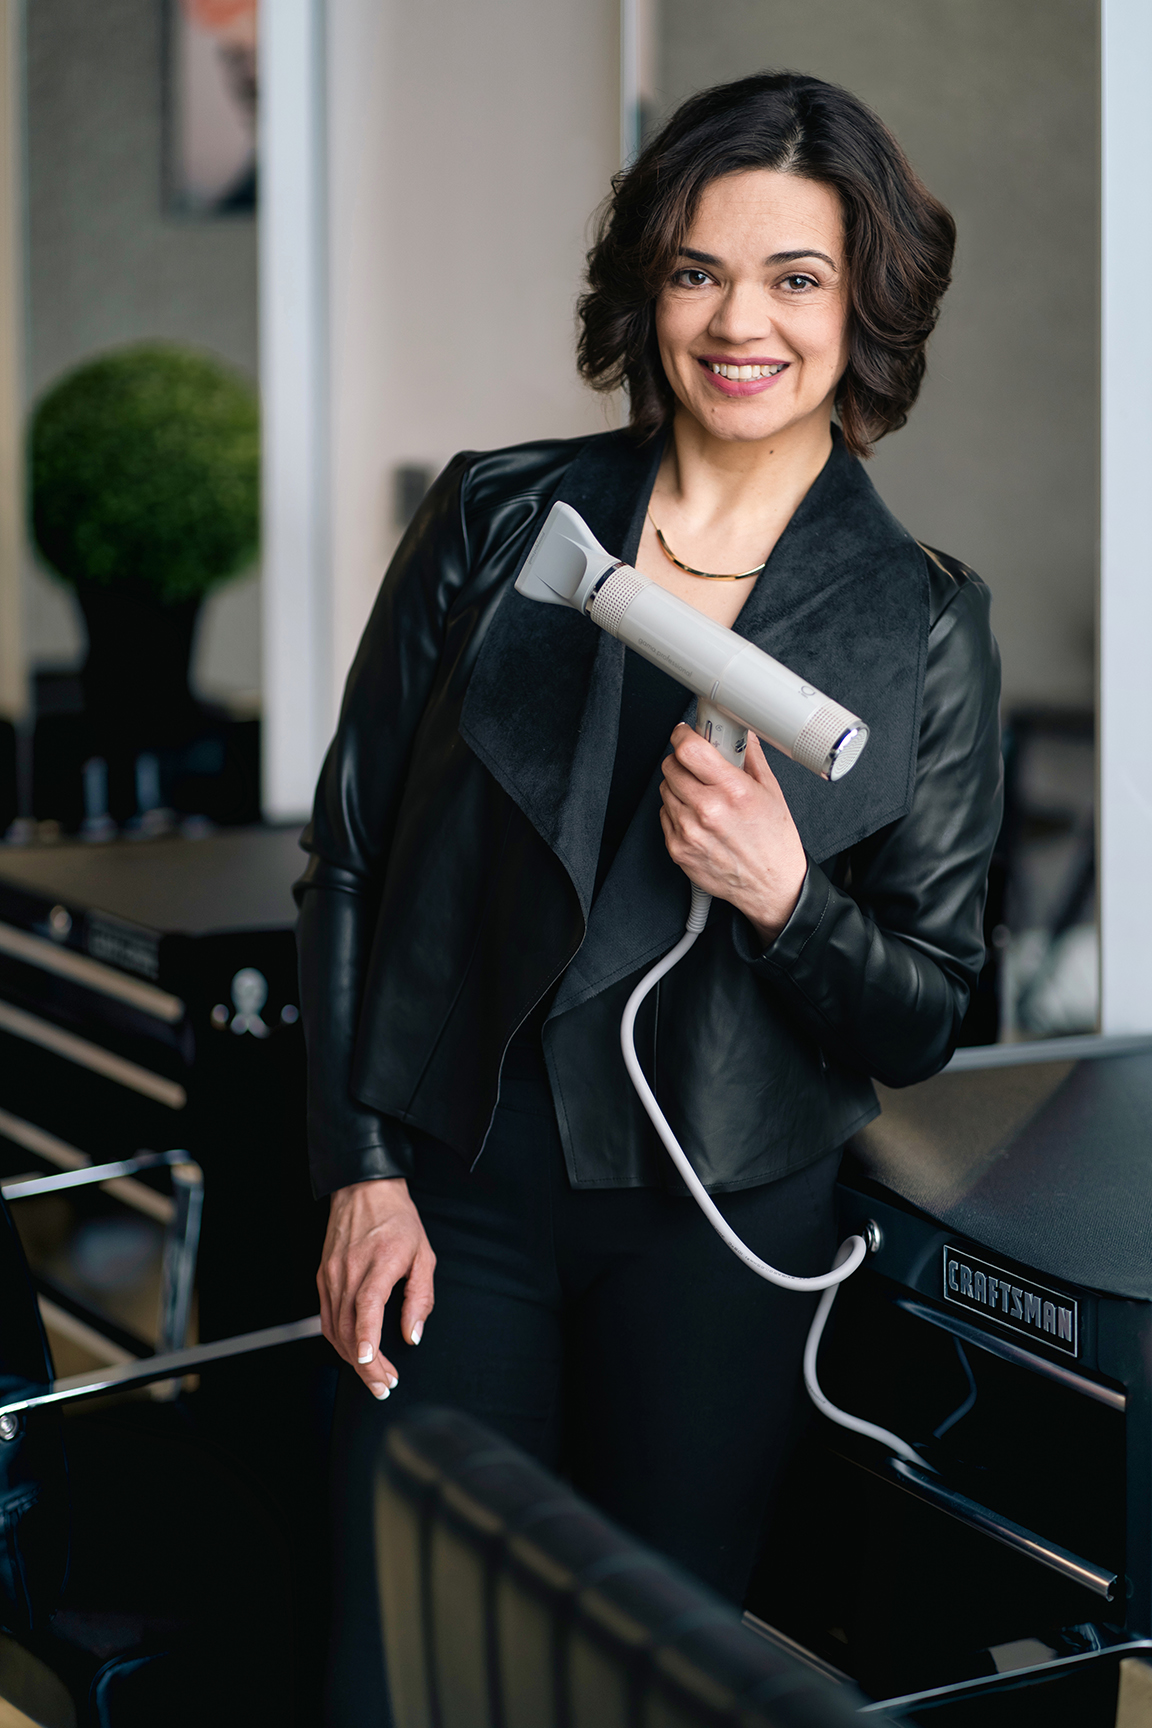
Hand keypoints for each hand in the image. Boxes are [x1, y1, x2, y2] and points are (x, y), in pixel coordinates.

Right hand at [317, 1177, 435, 1398]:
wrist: (364, 1191)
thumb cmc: (397, 1220)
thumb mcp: (424, 1255)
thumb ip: (420, 1298)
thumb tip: (412, 1334)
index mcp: (379, 1261)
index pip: (366, 1305)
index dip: (367, 1336)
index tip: (370, 1361)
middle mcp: (349, 1270)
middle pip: (350, 1327)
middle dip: (366, 1364)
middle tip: (384, 1385)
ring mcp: (332, 1275)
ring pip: (336, 1328)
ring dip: (352, 1358)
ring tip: (373, 1375)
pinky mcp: (323, 1277)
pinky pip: (327, 1318)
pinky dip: (340, 1340)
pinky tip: (354, 1352)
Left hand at [659, 724, 806, 945]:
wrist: (772, 886)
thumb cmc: (774, 842)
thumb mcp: (771, 792)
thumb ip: (751, 758)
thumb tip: (740, 735)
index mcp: (732, 791)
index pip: (689, 749)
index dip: (683, 736)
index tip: (684, 734)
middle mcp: (707, 811)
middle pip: (671, 767)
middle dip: (682, 761)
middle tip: (697, 767)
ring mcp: (689, 832)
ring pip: (665, 790)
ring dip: (678, 786)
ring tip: (702, 796)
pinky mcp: (678, 849)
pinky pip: (664, 815)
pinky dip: (676, 811)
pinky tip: (698, 817)